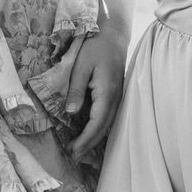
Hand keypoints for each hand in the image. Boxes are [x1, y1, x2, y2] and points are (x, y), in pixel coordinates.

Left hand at [63, 22, 126, 157]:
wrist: (112, 34)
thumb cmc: (94, 47)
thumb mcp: (80, 66)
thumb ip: (76, 90)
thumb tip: (72, 113)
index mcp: (107, 92)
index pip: (96, 123)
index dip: (85, 140)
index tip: (73, 151)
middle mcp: (116, 98)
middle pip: (104, 128)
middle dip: (89, 144)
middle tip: (74, 157)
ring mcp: (119, 97)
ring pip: (108, 124)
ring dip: (94, 138)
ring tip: (80, 149)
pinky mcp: (117, 94)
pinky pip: (109, 117)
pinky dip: (99, 128)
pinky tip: (90, 133)